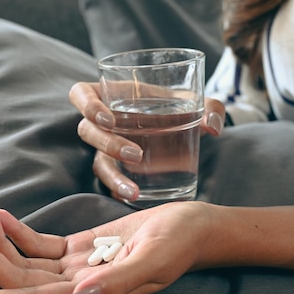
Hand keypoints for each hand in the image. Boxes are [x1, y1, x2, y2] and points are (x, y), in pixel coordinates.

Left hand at [0, 201, 210, 293]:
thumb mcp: (153, 258)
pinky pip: (39, 244)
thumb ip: (116, 282)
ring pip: (25, 260)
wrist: (194, 227)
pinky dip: (17, 231)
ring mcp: (76, 268)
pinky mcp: (79, 249)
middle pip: (19, 278)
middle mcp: (77, 286)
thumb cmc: (178, 242)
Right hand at [69, 82, 225, 201]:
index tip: (108, 119)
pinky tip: (135, 198)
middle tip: (136, 155)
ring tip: (134, 190)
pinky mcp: (115, 169)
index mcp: (112, 95)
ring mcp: (106, 147)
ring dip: (113, 176)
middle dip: (108, 144)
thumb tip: (212, 125)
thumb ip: (210, 107)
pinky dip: (120, 190)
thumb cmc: (179, 106)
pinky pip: (109, 182)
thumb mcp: (196, 102)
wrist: (184, 128)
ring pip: (97, 162)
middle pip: (87, 131)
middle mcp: (103, 122)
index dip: (87, 105)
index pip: (81, 94)